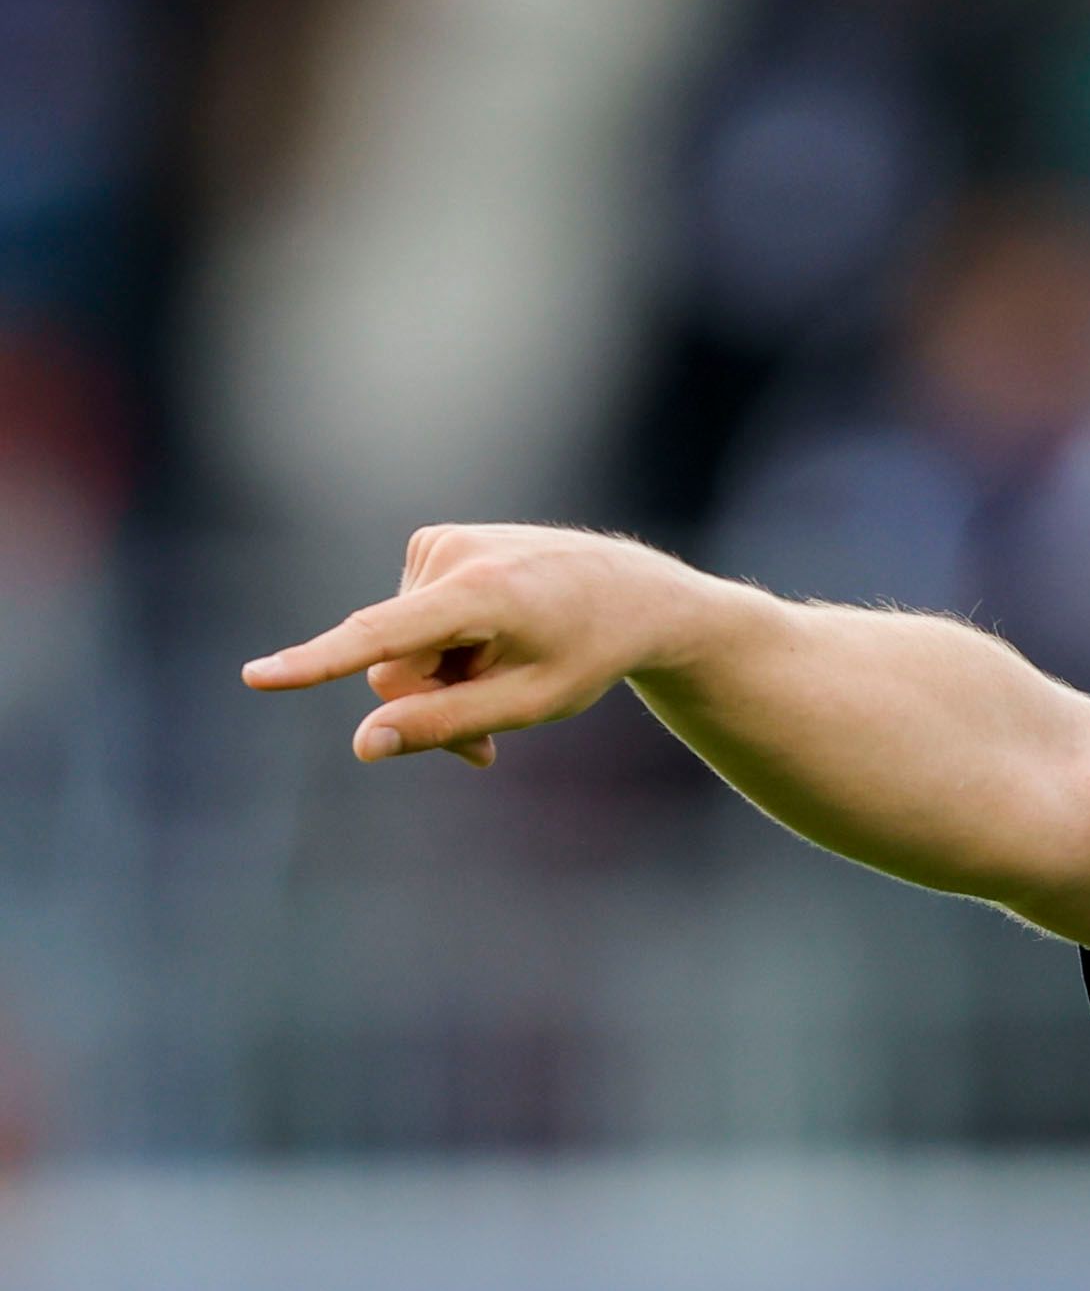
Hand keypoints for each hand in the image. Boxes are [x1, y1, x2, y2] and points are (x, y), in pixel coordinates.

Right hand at [241, 523, 724, 766]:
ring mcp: (438, 544)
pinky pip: (409, 621)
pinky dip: (442, 648)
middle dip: (429, 710)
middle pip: (392, 668)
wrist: (633, 592)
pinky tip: (490, 645)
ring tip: (503, 676)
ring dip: (443, 681)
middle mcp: (451, 555)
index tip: (257, 678)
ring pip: (399, 649)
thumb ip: (445, 725)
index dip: (316, 663)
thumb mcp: (529, 703)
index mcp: (480, 595)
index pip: (382, 637)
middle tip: (487, 746)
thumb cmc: (588, 653)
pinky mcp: (433, 544)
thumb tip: (364, 745)